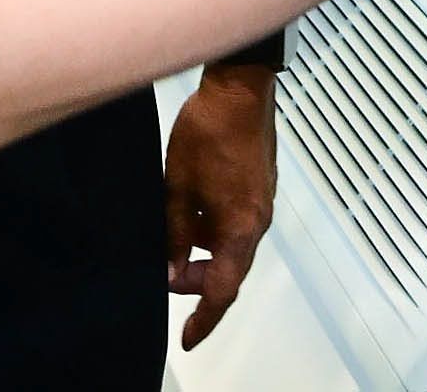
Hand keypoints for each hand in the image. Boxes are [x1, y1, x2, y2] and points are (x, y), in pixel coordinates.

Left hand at [162, 63, 278, 349]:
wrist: (238, 89)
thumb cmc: (208, 133)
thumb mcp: (177, 188)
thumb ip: (174, 234)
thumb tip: (172, 271)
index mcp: (240, 228)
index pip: (223, 289)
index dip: (205, 317)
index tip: (188, 337)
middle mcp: (257, 221)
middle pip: (229, 270)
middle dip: (198, 281)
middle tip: (166, 274)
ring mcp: (260, 203)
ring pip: (230, 245)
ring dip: (203, 252)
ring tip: (170, 240)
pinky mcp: (257, 187)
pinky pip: (234, 223)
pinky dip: (211, 231)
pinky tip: (187, 215)